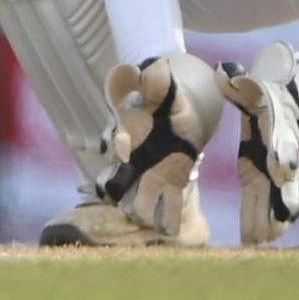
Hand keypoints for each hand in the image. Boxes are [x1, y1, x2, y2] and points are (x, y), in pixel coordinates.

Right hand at [99, 53, 221, 238]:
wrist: (183, 117)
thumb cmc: (167, 100)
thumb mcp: (163, 88)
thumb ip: (154, 82)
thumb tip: (152, 67)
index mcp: (128, 130)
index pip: (116, 138)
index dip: (117, 144)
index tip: (123, 151)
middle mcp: (133, 158)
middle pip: (116, 177)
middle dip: (116, 189)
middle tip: (122, 198)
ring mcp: (149, 174)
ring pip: (138, 197)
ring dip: (140, 209)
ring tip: (146, 221)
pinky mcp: (170, 185)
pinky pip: (165, 206)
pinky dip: (166, 220)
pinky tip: (171, 232)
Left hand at [217, 42, 298, 244]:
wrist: (285, 96)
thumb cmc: (262, 88)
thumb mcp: (250, 83)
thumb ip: (238, 81)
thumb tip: (226, 72)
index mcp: (276, 128)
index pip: (283, 144)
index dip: (283, 157)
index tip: (281, 174)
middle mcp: (280, 152)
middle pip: (283, 182)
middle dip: (277, 206)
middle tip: (269, 231)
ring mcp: (275, 166)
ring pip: (277, 197)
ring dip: (272, 219)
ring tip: (261, 241)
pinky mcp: (264, 172)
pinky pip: (267, 198)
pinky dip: (266, 217)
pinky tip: (260, 238)